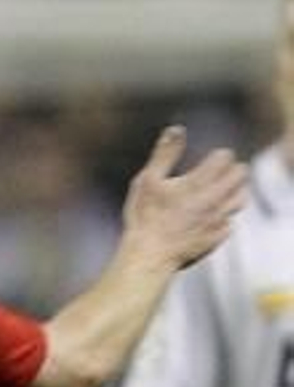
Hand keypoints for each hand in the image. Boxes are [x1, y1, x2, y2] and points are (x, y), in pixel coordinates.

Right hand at [121, 126, 246, 270]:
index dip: (215, 157)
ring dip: (231, 193)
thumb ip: (165, 154)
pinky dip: (221, 218)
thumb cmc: (144, 218)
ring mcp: (219, 219)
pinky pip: (230, 222)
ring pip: (241, 197)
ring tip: (212, 196)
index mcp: (200, 181)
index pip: (225, 157)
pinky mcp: (218, 237)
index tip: (203, 163)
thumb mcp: (147, 180)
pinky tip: (205, 220)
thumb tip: (177, 129)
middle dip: (229, 172)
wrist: (148, 257)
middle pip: (241, 174)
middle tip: (211, 177)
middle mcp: (215, 199)